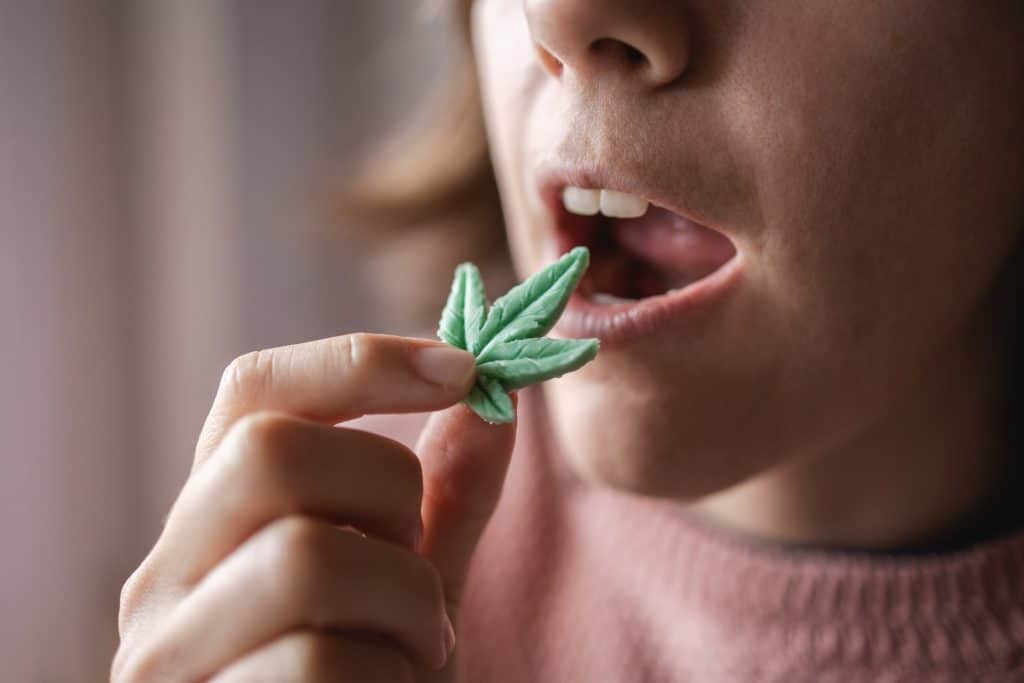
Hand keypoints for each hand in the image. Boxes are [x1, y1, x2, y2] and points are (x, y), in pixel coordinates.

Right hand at [112, 333, 515, 681]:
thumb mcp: (412, 578)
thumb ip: (448, 496)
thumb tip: (499, 399)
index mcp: (213, 523)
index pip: (254, 391)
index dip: (362, 360)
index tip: (464, 368)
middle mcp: (164, 580)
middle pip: (271, 453)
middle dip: (387, 492)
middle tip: (414, 557)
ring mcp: (170, 658)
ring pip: (306, 557)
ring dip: (404, 600)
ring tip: (412, 647)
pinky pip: (318, 663)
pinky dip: (390, 676)